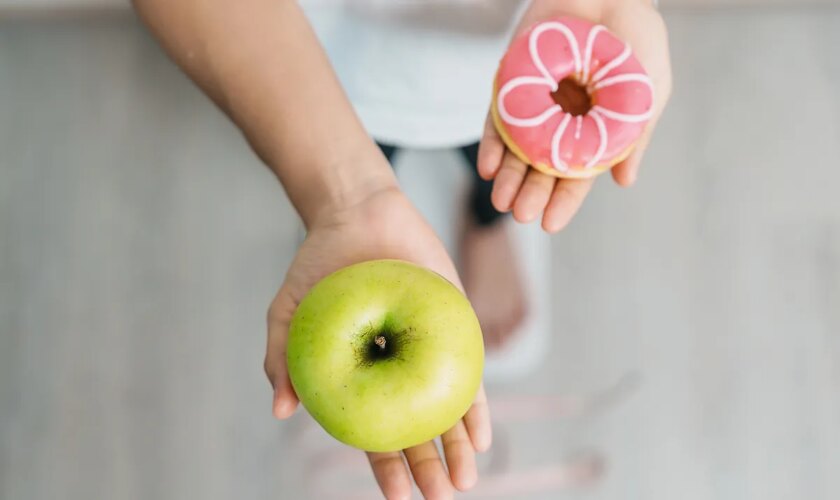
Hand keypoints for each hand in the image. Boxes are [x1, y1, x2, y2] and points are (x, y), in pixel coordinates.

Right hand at [264, 185, 491, 498]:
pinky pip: (469, 371)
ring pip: (447, 407)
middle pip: (417, 428)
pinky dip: (476, 404)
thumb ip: (280, 359)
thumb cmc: (318, 264)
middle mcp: (398, 370)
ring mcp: (428, 349)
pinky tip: (483, 435)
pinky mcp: (454, 325)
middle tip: (441, 496)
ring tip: (466, 478)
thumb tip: (281, 410)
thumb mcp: (287, 313)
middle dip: (429, 467)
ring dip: (459, 446)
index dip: (387, 468)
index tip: (396, 499)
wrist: (356, 212)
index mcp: (362, 377)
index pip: (376, 432)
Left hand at [478, 0, 671, 232]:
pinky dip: (492, 142)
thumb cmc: (637, 42)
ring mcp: (535, 104)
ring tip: (500, 200)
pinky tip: (487, 167)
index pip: (575, 175)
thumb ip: (633, 137)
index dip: (563, 200)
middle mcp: (561, 123)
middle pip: (541, 167)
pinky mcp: (513, 83)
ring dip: (507, 176)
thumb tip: (624, 182)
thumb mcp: (647, 92)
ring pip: (516, 149)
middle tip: (521, 215)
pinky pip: (498, 117)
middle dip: (531, 193)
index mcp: (592, 132)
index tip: (550, 223)